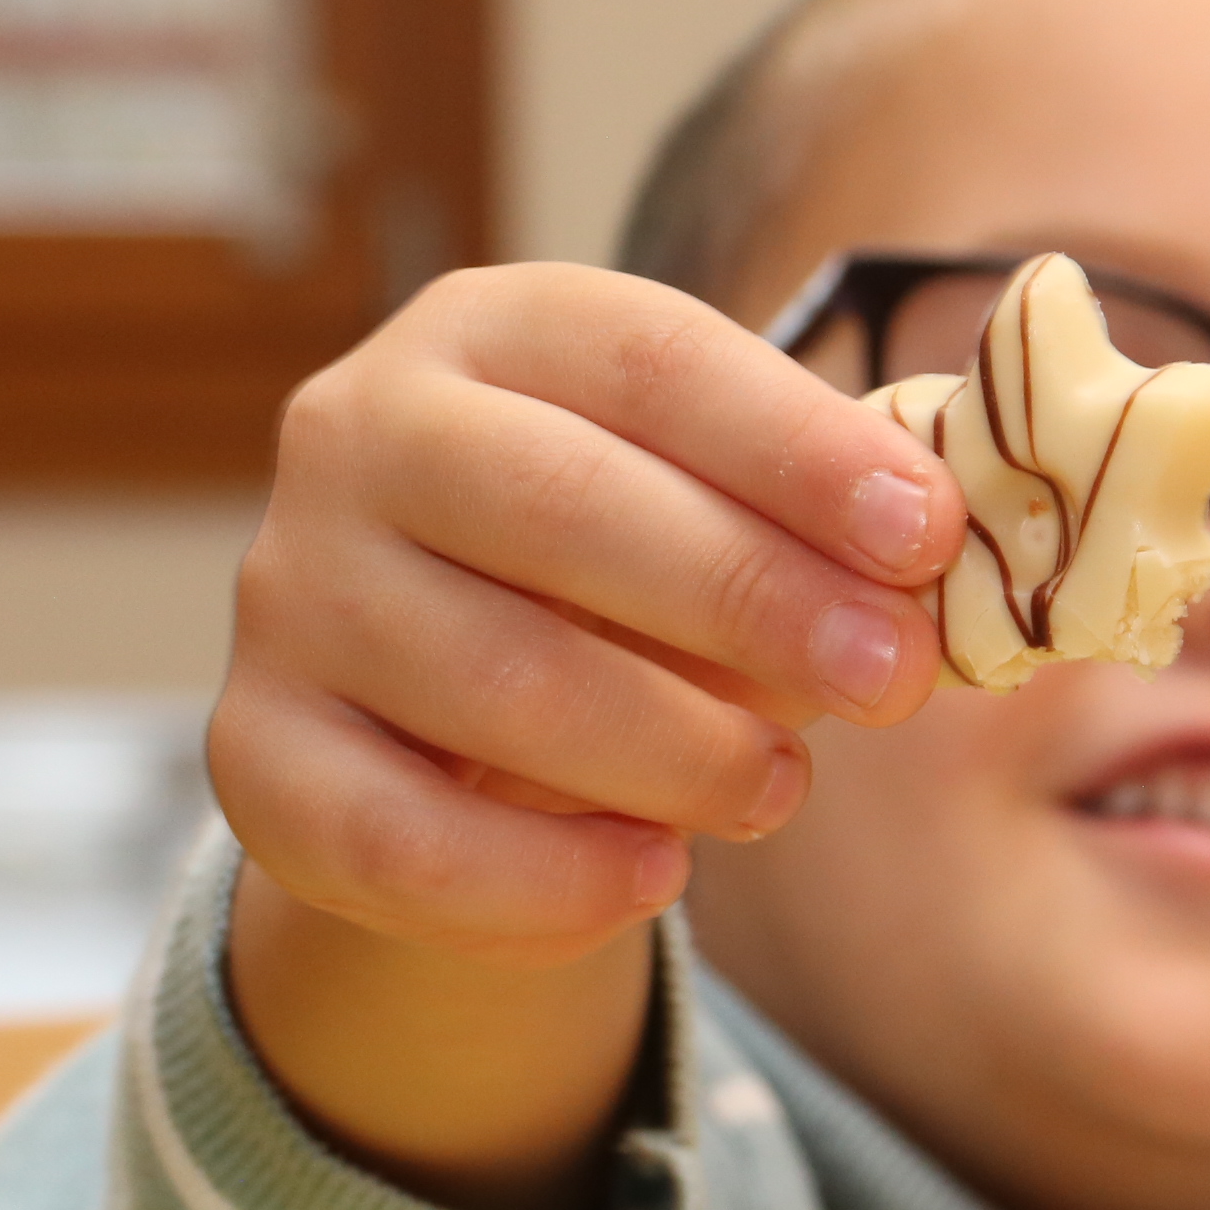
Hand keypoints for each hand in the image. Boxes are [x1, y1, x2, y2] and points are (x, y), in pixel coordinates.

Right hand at [216, 264, 964, 964]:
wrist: (442, 715)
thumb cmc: (624, 579)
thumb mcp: (718, 511)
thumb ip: (820, 522)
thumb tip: (952, 557)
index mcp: (492, 330)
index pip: (647, 357)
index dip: (794, 446)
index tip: (925, 531)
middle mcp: (361, 433)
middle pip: (560, 505)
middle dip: (750, 598)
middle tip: (892, 680)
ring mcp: (292, 592)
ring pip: (491, 681)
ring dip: (670, 750)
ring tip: (779, 791)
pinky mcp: (258, 754)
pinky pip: (402, 840)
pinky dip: (545, 879)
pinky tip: (655, 877)